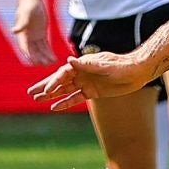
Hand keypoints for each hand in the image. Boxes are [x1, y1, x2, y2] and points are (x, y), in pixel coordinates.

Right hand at [11, 0, 54, 64]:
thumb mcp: (26, 13)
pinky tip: (54, 58)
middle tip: (47, 64)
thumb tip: (13, 31)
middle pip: (33, 52)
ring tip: (53, 62)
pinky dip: (49, 53)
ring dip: (45, 58)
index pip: (25, 47)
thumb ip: (21, 23)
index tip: (35, 62)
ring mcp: (34, 37)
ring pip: (40, 51)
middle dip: (39, 59)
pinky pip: (45, 47)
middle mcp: (27, 38)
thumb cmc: (27, 5)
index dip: (30, 55)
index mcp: (21, 34)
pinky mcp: (40, 35)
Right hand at [28, 51, 148, 110]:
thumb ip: (87, 64)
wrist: (138, 71)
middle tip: (30, 92)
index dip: (54, 82)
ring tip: (37, 100)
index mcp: (82, 64)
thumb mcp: (105, 65)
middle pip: (59, 81)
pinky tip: (54, 108)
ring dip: (51, 95)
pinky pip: (75, 98)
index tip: (46, 91)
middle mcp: (81, 72)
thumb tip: (68, 60)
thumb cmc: (123, 65)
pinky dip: (64, 103)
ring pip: (64, 90)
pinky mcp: (92, 92)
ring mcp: (85, 82)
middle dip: (45, 86)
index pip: (63, 73)